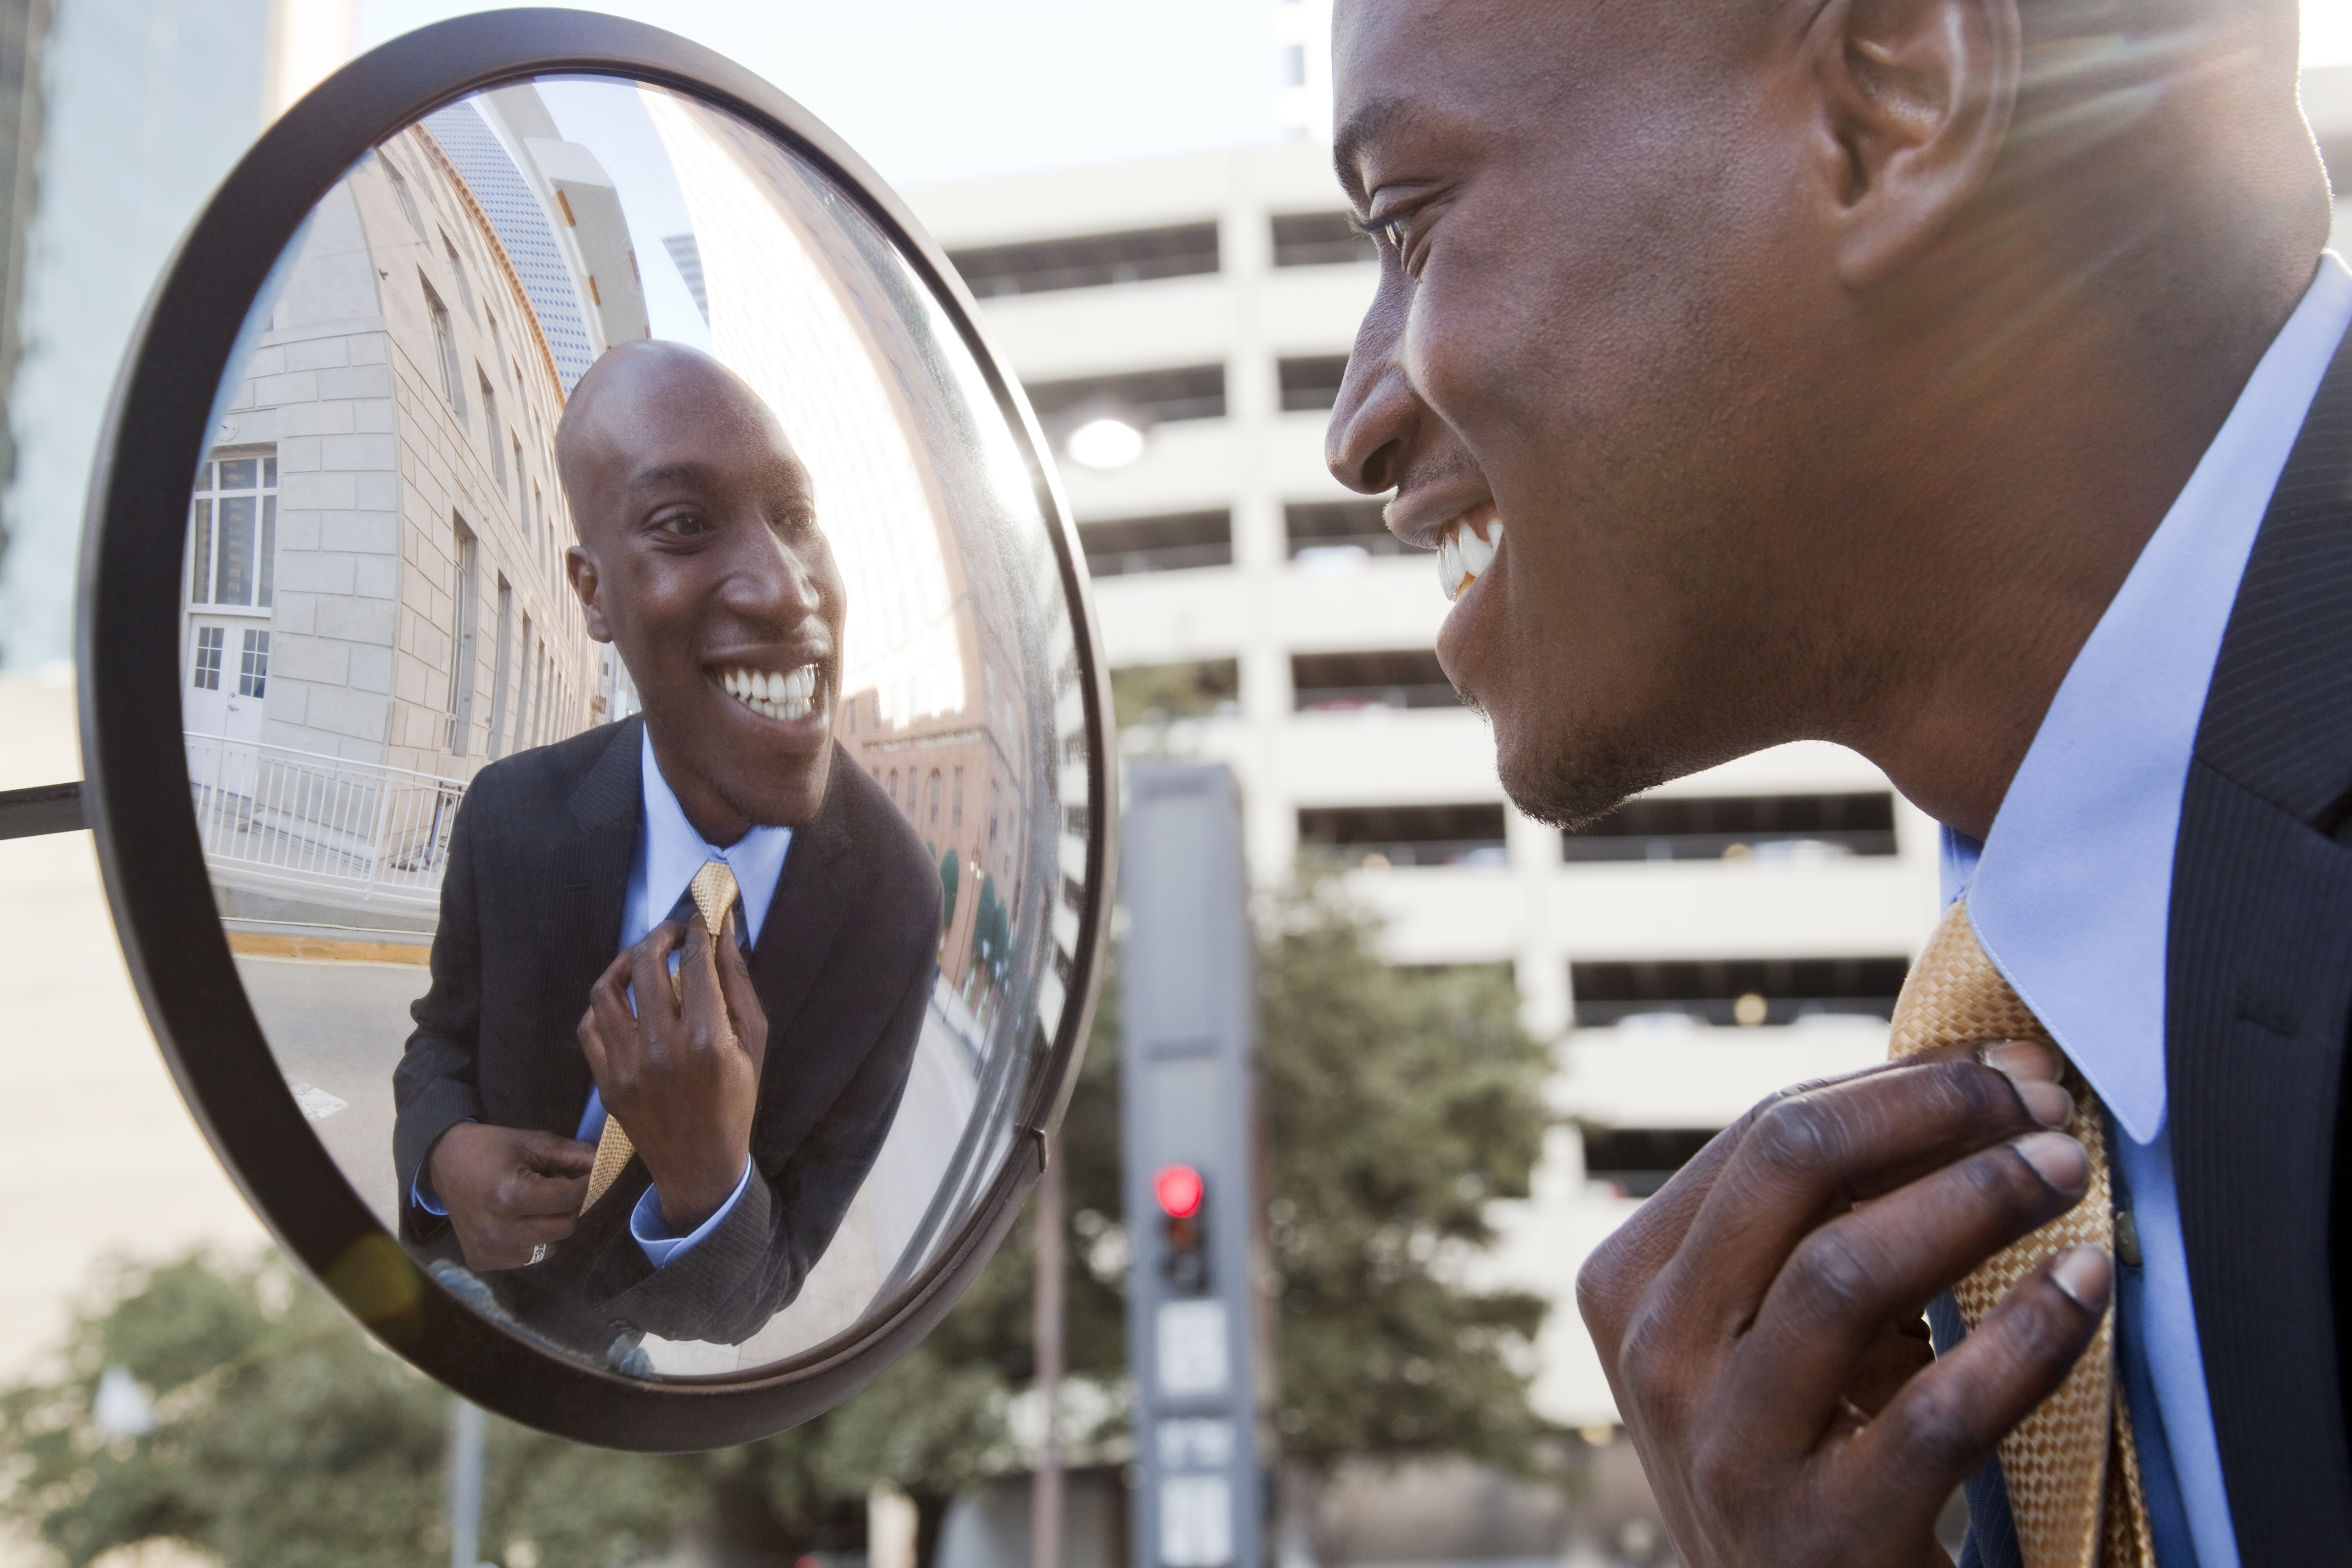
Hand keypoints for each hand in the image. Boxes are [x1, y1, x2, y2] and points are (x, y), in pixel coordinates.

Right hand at [426, 1122, 594, 1270]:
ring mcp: (490, 1249)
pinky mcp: (483, 1261)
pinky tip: (515, 1220)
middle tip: (557, 1189)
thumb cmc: (492, 1149)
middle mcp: (499, 1229)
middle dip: (569, 1206)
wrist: (444, 1164)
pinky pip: (527, 1257)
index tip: (588, 1175)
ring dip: (551, 1226)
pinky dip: (531, 1241)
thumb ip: (573, 1155)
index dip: (586, 1184)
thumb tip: (606, 1164)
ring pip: (550, 1247)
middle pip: (564, 1227)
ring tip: (533, 1205)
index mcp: (509, 1195)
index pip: (569, 1198)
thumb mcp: (534, 1143)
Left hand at [578, 908, 767, 1231]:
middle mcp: (662, 1048)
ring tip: (642, 958)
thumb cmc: (735, 1101)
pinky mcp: (604, 1081)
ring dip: (624, 962)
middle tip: (673, 932)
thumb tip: (724, 930)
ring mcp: (626, 1066)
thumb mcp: (753, 1042)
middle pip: (646, 964)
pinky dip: (603, 1003)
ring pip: (607, 989)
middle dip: (661, 935)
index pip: (696, 961)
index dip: (698, 929)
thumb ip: (737, 983)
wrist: (699, 1165)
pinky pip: (589, 1026)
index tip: (701, 919)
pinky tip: (622, 998)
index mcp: (707, 1039)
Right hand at [1575, 1041, 2113, 1567]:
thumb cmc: (1806, 1450)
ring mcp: (1727, 1450)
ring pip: (1844, 1270)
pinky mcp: (1821, 1536)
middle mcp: (1656, 1357)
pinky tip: (2084, 1282)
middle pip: (1788, 1169)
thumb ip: (1821, 1221)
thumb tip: (1976, 1079)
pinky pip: (1935, 1411)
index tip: (2004, 1067)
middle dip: (1930, 1113)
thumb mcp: (1772, 1332)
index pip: (1762, 1134)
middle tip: (2041, 1103)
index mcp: (1631, 1284)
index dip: (1895, 1084)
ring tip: (2066, 1169)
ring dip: (1975, 1198)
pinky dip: (2025, 1335)